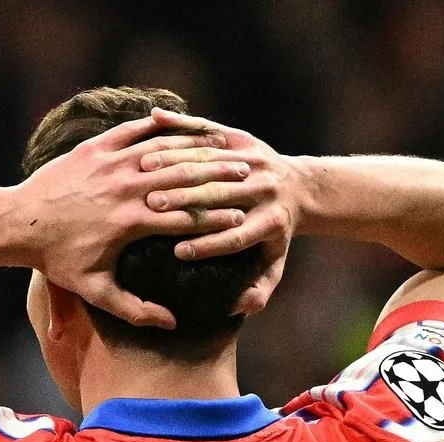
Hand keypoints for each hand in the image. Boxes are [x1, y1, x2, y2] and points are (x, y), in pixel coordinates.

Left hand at [14, 115, 253, 328]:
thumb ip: (134, 310)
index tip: (242, 218)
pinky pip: (133, 131)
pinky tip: (181, 126)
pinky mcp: (94, 148)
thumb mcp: (94, 290)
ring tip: (223, 150)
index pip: (185, 217)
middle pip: (182, 179)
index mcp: (129, 223)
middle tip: (248, 175)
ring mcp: (109, 164)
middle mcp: (123, 189)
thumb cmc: (56, 260)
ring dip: (196, 150)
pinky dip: (159, 128)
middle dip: (217, 177)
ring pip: (163, 151)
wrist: (17, 223)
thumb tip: (171, 323)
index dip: (216, 217)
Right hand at [140, 108, 301, 315]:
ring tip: (145, 172)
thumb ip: (259, 289)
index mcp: (271, 223)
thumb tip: (243, 306)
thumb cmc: (275, 234)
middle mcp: (265, 190)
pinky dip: (180, 132)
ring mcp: (255, 161)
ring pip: (212, 162)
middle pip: (221, 195)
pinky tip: (154, 133)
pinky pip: (209, 134)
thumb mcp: (274, 264)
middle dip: (186, 201)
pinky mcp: (244, 141)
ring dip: (177, 166)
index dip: (208, 245)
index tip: (178, 252)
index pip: (236, 237)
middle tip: (152, 207)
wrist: (298, 188)